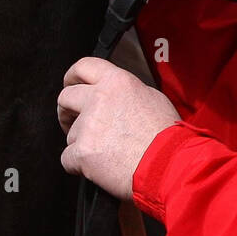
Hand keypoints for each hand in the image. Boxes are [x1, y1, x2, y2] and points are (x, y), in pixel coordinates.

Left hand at [57, 56, 180, 200]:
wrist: (170, 165)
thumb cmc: (167, 137)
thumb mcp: (153, 98)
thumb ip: (126, 93)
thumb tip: (114, 98)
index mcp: (117, 82)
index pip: (84, 67)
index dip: (72, 77)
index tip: (70, 85)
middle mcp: (99, 99)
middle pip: (66, 97)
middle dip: (66, 111)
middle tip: (73, 122)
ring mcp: (88, 126)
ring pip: (71, 134)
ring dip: (82, 144)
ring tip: (107, 154)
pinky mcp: (82, 152)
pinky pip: (68, 159)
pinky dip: (80, 166)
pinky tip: (99, 168)